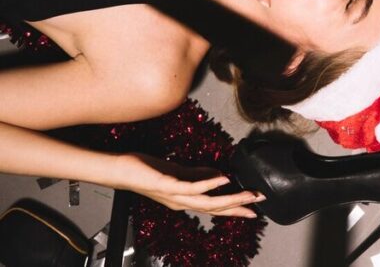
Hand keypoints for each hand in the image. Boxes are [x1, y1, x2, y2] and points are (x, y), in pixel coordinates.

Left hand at [115, 153, 263, 217]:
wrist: (118, 171)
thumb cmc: (145, 171)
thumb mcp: (176, 172)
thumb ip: (197, 174)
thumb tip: (220, 175)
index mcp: (184, 199)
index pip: (213, 207)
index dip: (234, 209)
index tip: (253, 211)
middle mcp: (180, 201)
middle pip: (214, 208)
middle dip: (238, 206)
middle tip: (259, 202)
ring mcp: (174, 195)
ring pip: (207, 201)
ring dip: (230, 198)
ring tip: (248, 194)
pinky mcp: (166, 184)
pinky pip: (191, 186)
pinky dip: (209, 183)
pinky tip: (223, 178)